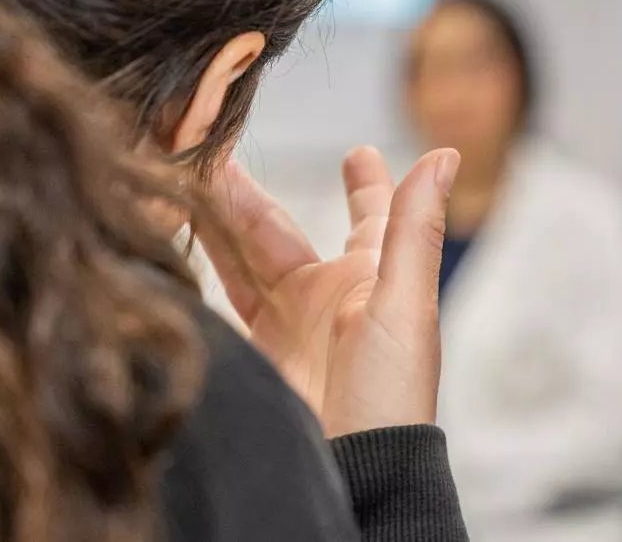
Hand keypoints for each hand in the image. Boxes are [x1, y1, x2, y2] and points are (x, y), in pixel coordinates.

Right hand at [199, 147, 458, 436]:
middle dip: (247, 193)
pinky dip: (204, 267)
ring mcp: (290, 325)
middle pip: (279, 230)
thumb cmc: (391, 398)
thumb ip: (413, 230)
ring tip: (184, 178)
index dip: (365, 184)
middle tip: (211, 150)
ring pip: (245, 257)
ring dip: (218, 220)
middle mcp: (327, 296)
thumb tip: (443, 157)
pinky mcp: (257, 353)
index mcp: (370, 278)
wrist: (352, 471)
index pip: (369, 215)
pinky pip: (227, 297)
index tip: (357, 153)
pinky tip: (178, 238)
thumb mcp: (404, 304)